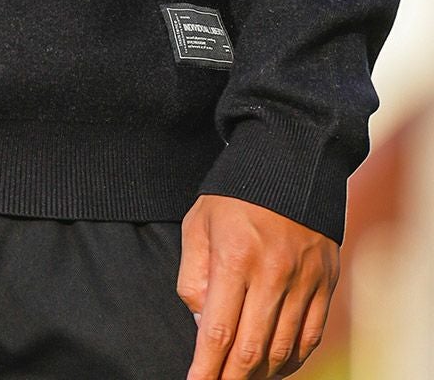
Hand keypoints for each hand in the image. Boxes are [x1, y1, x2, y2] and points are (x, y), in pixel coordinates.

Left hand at [176, 193, 339, 378]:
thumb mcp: (198, 223)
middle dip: (231, 379)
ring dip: (260, 373)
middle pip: (251, 350)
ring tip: (242, 377)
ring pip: (282, 349)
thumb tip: (201, 325)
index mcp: (235, 256)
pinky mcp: (326, 282)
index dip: (206, 368)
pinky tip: (274, 365)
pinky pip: (311, 337)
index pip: (218, 331)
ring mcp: (304, 280)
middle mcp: (273, 273)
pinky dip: (292, 359)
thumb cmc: (234, 195)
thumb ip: (194, 275)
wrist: (289, 162)